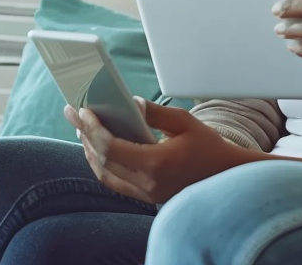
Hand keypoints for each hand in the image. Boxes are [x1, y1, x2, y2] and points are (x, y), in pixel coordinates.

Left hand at [65, 99, 260, 203]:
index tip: (83, 111)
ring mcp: (145, 193)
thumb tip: (130, 103)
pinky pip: (114, 182)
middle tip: (73, 113)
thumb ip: (154, 112)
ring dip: (89, 150)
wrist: (227, 177)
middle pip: (102, 160)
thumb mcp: (185, 122)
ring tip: (82, 128)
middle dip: (85, 134)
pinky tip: (96, 148)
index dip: (93, 128)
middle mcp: (147, 184)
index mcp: (156, 164)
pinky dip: (101, 164)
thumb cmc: (209, 148)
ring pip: (104, 174)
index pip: (111, 148)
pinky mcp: (146, 197)